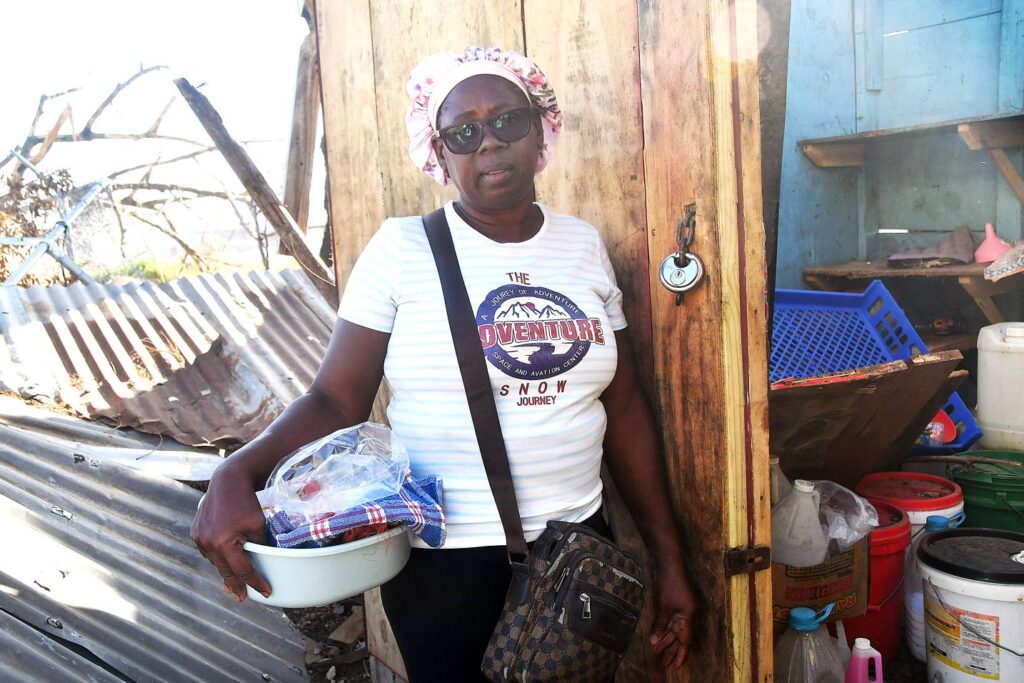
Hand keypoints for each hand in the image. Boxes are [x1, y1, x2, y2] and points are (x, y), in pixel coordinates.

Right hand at [190, 461, 270, 601]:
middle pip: (225, 571)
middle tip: (242, 598)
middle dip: (235, 585)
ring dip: (225, 571)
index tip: (265, 593)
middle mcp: (207, 543)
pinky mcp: (195, 531)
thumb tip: (266, 561)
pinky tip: (224, 561)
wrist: (227, 480)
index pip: (242, 571)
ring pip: (215, 561)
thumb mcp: (258, 525)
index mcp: (223, 543)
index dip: (254, 583)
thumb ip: (259, 545)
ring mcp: (199, 537)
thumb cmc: (246, 501)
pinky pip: (209, 550)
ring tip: (233, 584)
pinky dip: (218, 556)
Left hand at [647, 558, 697, 669]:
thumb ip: (660, 626)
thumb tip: (655, 642)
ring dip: (667, 641)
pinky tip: (659, 637)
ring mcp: (683, 610)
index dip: (680, 655)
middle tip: (663, 664)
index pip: (685, 642)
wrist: (670, 564)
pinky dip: (666, 630)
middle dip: (672, 651)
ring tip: (658, 654)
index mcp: (689, 617)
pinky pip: (672, 622)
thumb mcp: (664, 608)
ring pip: (675, 630)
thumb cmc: (670, 585)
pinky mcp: (677, 604)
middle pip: (681, 638)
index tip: (674, 667)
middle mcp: (689, 615)